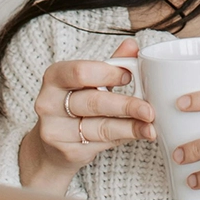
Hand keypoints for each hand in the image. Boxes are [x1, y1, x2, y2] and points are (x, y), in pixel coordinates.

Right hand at [24, 39, 155, 182]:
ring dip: (131, 126)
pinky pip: (103, 143)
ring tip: (150, 124)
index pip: (81, 73)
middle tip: (149, 108)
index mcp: (54, 77)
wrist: (50, 145)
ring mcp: (56, 131)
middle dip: (126, 105)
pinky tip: (140, 133)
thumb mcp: (89, 80)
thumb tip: (133, 46)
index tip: (129, 76)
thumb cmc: (74, 103)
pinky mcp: (68, 152)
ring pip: (101, 127)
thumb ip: (111, 63)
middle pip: (93, 102)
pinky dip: (125, 137)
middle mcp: (49, 104)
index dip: (108, 74)